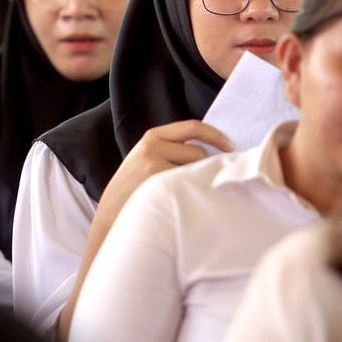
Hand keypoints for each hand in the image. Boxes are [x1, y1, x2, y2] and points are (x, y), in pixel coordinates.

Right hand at [96, 120, 232, 227]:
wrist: (111, 215)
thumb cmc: (135, 189)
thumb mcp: (146, 158)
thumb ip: (170, 149)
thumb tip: (212, 149)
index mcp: (152, 137)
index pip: (193, 127)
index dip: (216, 135)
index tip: (231, 146)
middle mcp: (152, 147)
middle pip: (198, 152)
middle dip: (204, 168)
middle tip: (199, 184)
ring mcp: (154, 165)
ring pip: (195, 169)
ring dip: (197, 181)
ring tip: (184, 194)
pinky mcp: (157, 183)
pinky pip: (189, 184)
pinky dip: (192, 192)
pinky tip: (182, 201)